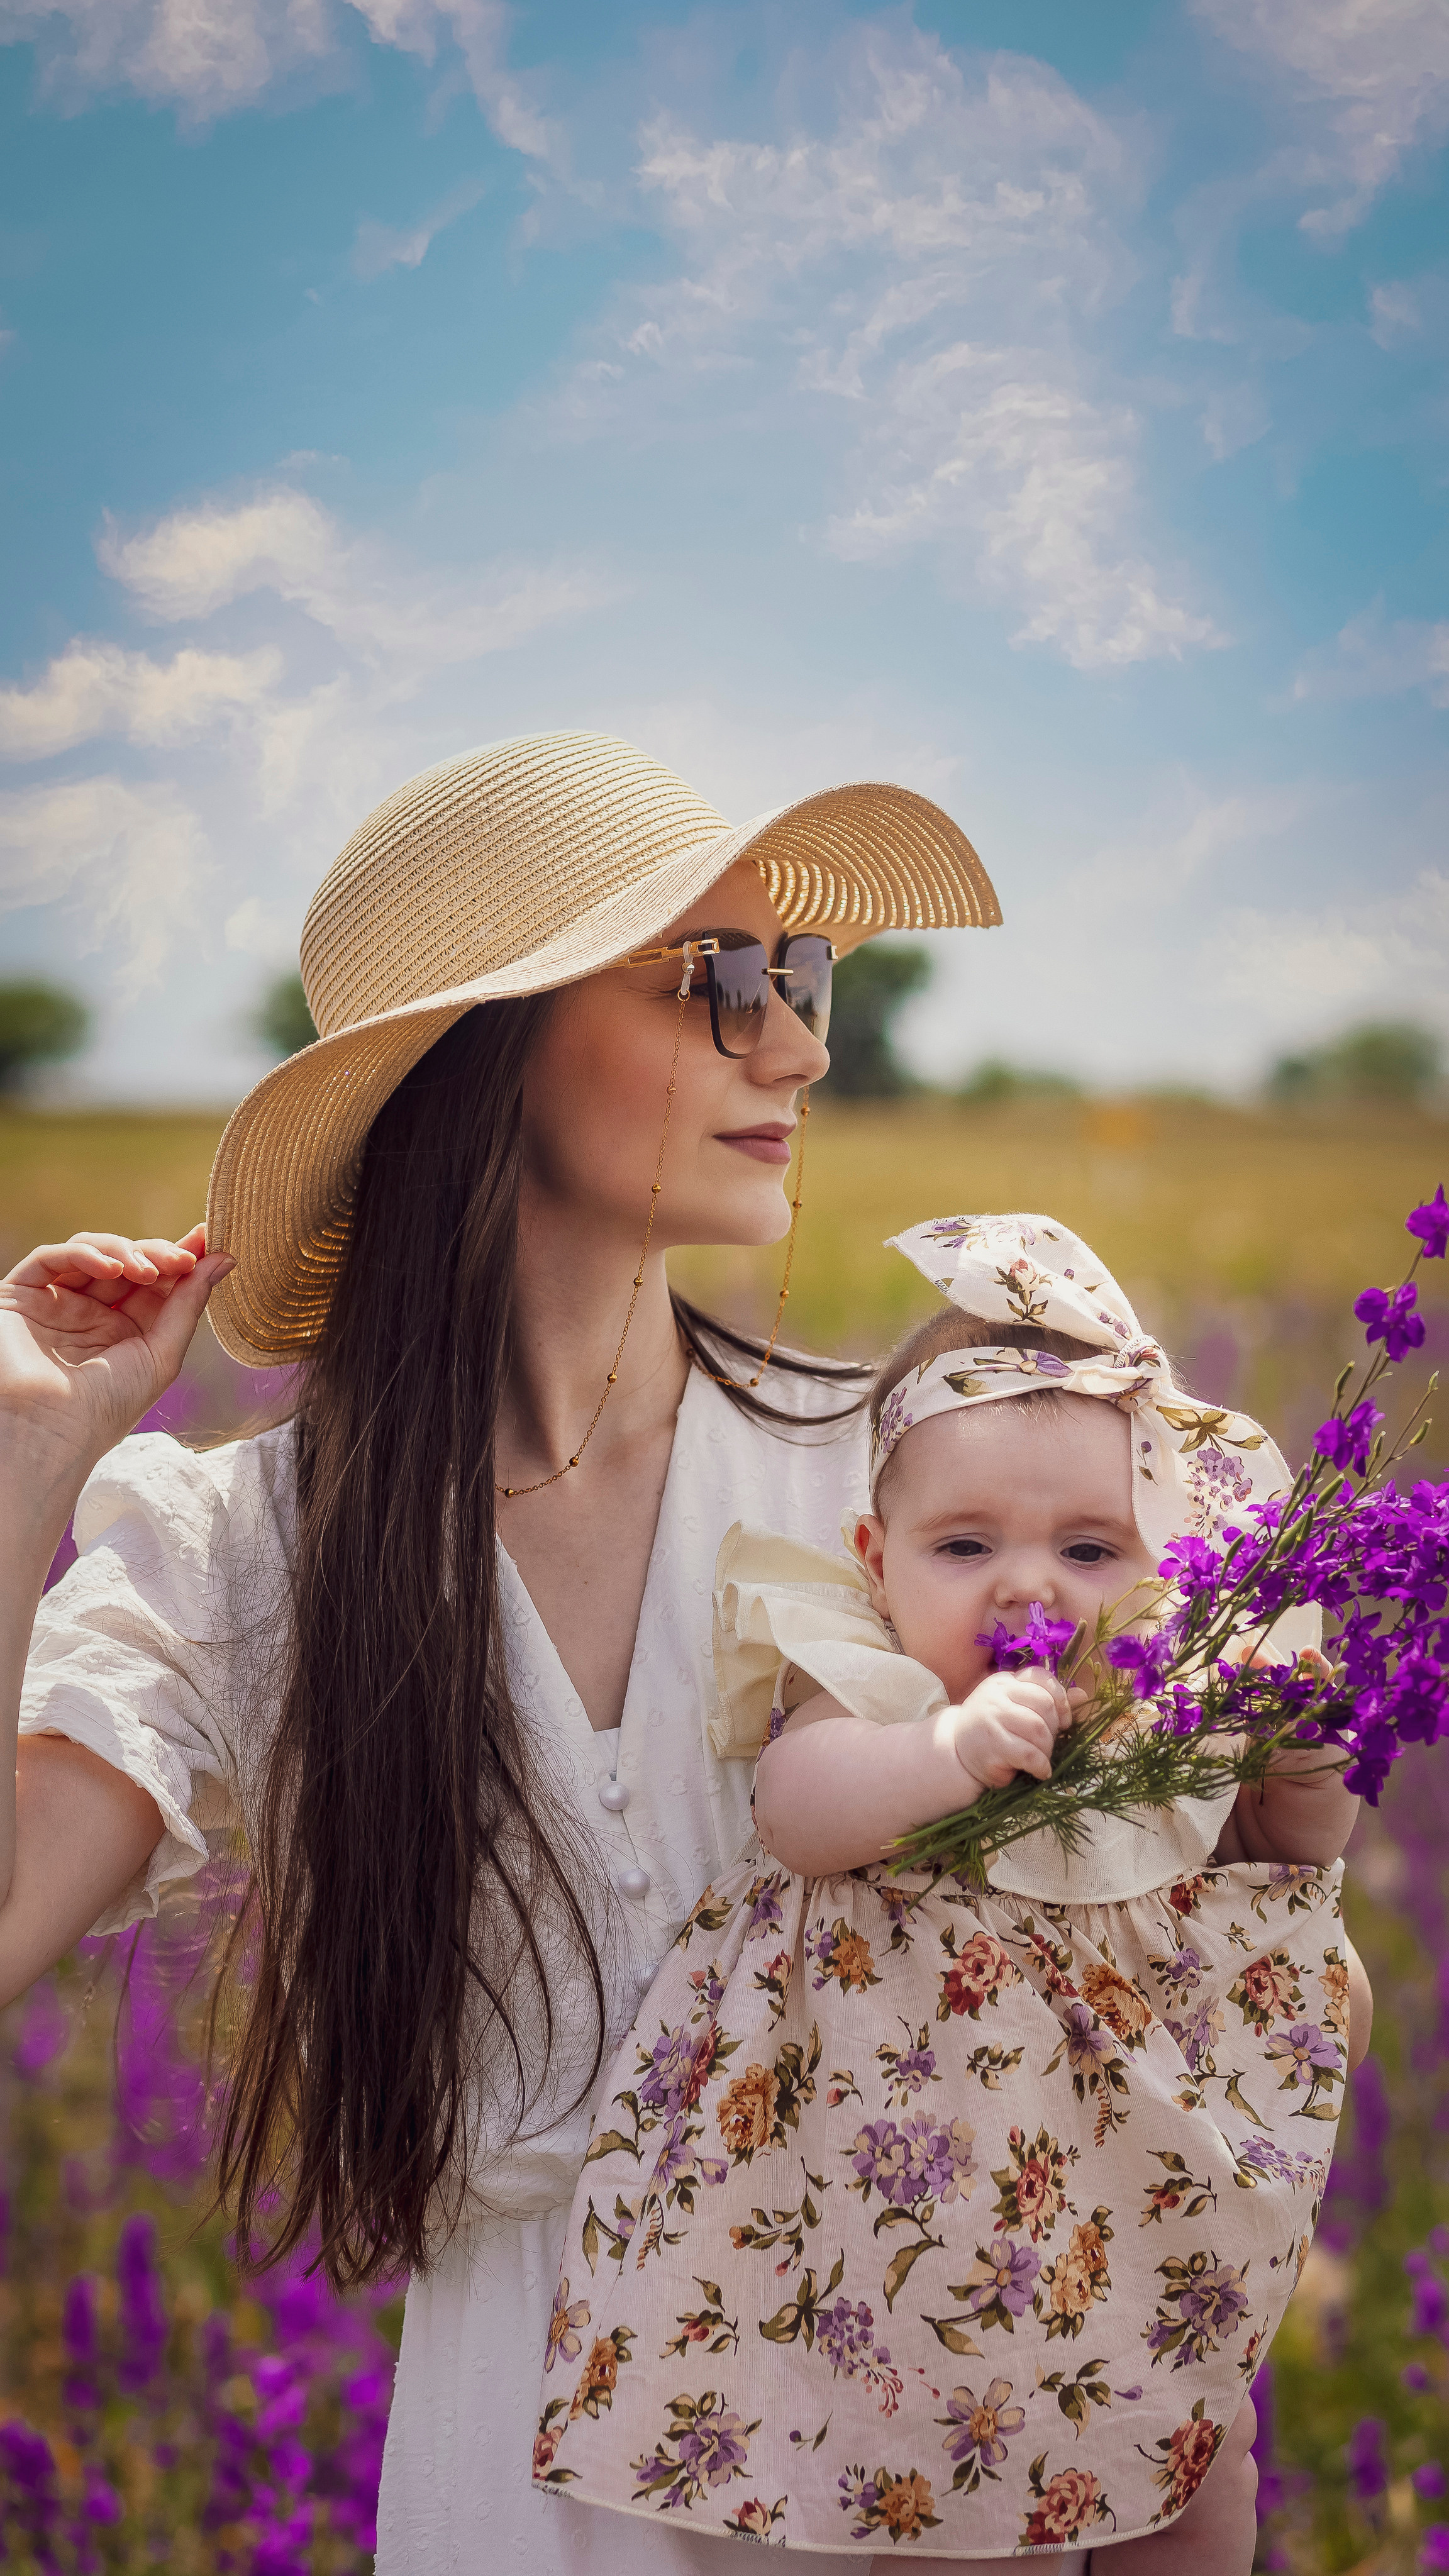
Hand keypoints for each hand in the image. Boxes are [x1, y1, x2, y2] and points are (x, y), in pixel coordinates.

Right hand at [0, 1226, 232, 1492]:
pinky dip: (83, 1254)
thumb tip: (223, 1260)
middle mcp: (88, 1314)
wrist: (46, 1433)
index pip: (154, 1282)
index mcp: (122, 1331)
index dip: (180, 1258)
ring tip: (146, 1270)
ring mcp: (54, 1302)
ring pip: (91, 1252)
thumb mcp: (160, 1355)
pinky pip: (50, 1258)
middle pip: (127, 1262)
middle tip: (182, 1259)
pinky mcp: (21, 1295)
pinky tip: (111, 1269)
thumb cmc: (105, 1407)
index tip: (208, 1241)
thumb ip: (187, 1306)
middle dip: (157, 1254)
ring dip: (125, 1252)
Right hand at [944, 1669, 1080, 1795]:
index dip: (1060, 1698)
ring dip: (1047, 1748)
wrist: (958, 1753)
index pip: (1039, 1676)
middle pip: (1044, 1704)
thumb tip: (1083, 1696)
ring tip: (1042, 1757)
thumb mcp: (1018, 1709)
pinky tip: (1040, 1771)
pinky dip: (1041, 1765)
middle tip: (1048, 1742)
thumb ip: (1049, 1701)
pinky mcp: (991, 1745)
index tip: (1063, 1720)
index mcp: (1005, 1682)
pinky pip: (1029, 1754)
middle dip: (1054, 1728)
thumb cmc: (995, 1730)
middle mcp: (996, 1695)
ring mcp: (992, 1718)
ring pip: (1038, 1729)